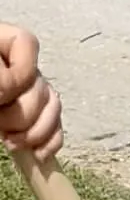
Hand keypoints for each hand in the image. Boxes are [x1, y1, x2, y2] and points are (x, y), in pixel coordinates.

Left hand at [0, 24, 62, 159]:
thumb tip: (6, 89)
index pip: (26, 44)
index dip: (18, 74)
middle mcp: (13, 65)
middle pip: (40, 82)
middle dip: (21, 111)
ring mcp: (24, 92)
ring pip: (52, 105)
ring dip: (36, 131)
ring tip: (10, 143)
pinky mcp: (30, 119)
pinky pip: (54, 127)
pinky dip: (49, 142)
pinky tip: (35, 154)